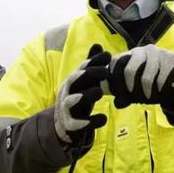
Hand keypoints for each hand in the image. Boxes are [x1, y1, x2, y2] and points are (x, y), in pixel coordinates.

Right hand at [54, 44, 110, 159]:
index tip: (108, 55)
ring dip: (85, 96)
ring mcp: (66, 110)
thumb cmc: (79, 101)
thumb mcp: (85, 83)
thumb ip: (91, 66)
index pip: (82, 68)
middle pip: (74, 81)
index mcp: (72, 82)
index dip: (93, 61)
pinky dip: (90, 122)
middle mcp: (67, 94)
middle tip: (105, 72)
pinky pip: (78, 124)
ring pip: (72, 101)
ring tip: (99, 92)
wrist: (65, 128)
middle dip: (89, 75)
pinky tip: (103, 119)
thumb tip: (98, 44)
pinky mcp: (70, 127)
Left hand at [108, 44, 173, 108]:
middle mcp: (142, 50)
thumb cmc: (151, 85)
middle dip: (131, 90)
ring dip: (147, 93)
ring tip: (150, 99)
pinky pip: (162, 79)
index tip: (119, 94)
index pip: (116, 63)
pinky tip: (161, 93)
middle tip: (136, 99)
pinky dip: (160, 91)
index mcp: (129, 55)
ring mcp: (158, 52)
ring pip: (146, 77)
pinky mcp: (173, 58)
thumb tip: (117, 103)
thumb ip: (124, 97)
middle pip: (129, 70)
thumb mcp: (135, 92)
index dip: (115, 81)